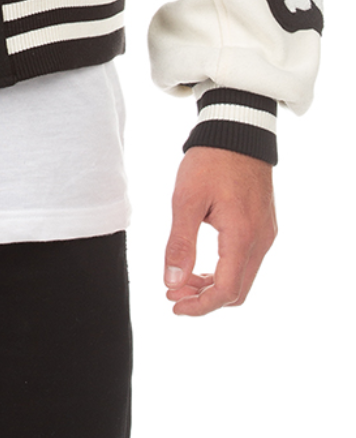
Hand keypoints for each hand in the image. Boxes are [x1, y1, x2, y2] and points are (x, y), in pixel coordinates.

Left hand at [163, 147, 276, 316]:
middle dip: (204, 299)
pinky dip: (225, 270)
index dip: (199, 306)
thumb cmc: (210, 161)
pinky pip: (247, 261)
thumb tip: (172, 281)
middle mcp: (261, 240)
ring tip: (183, 278)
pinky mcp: (264, 225)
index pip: (226, 291)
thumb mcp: (186, 200)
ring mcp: (266, 233)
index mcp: (242, 235)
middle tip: (173, 291)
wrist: (237, 132)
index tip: (173, 304)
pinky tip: (202, 263)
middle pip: (237, 291)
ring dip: (214, 285)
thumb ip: (180, 243)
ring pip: (243, 278)